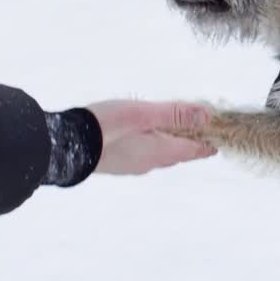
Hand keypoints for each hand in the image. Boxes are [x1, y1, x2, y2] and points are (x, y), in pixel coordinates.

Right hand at [86, 100, 216, 175]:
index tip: (217, 143)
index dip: (206, 146)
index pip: (192, 151)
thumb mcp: (143, 114)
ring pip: (159, 156)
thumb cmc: (104, 126)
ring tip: (176, 134)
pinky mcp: (115, 164)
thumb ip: (175, 114)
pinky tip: (144, 139)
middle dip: (190, 145)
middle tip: (200, 135)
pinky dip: (151, 146)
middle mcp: (148, 163)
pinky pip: (142, 156)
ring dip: (170, 145)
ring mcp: (130, 166)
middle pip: (176, 154)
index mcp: (159, 152)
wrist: (62, 146)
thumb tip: (207, 116)